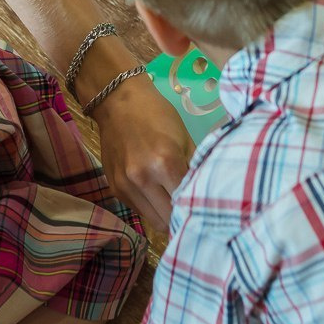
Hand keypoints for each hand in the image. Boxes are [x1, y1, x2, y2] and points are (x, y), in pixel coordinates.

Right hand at [90, 72, 190, 232]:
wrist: (118, 102)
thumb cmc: (157, 115)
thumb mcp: (185, 138)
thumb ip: (195, 167)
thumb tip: (208, 192)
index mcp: (165, 162)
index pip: (187, 202)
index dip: (198, 206)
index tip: (205, 207)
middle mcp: (142, 178)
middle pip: (170, 218)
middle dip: (183, 215)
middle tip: (191, 208)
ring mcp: (126, 186)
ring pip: (154, 221)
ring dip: (166, 216)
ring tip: (174, 203)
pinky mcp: (115, 189)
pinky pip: (139, 211)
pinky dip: (151, 208)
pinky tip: (157, 194)